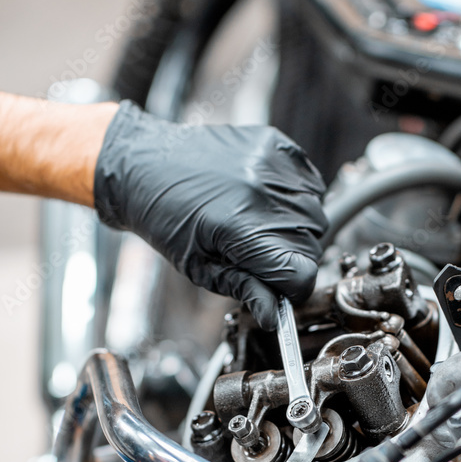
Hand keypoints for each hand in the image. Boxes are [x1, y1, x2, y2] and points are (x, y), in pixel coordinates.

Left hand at [94, 102, 326, 329]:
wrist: (145, 164)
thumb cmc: (165, 217)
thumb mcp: (199, 267)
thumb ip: (244, 290)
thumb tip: (274, 316)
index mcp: (238, 228)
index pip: (301, 272)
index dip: (293, 288)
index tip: (279, 288)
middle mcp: (260, 192)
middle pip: (311, 246)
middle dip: (291, 259)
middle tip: (258, 254)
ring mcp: (270, 164)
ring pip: (315, 215)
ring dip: (295, 229)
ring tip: (259, 225)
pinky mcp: (275, 145)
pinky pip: (310, 183)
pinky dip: (296, 199)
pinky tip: (266, 201)